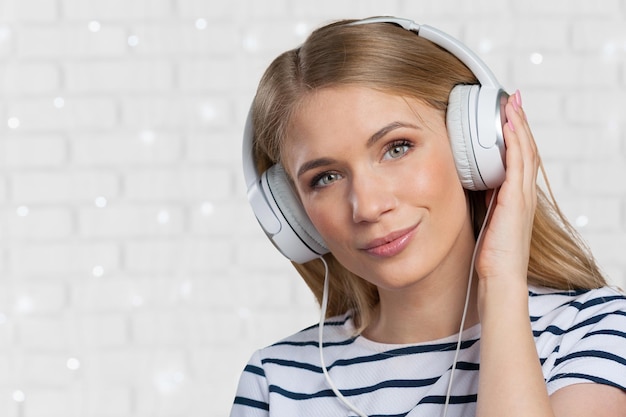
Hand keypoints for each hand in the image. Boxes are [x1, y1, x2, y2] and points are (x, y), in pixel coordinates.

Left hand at [475, 90, 539, 286]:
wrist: (499, 279)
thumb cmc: (491, 256)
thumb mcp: (485, 220)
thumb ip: (482, 201)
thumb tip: (467, 185)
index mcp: (515, 198)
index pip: (519, 159)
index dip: (515, 136)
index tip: (506, 115)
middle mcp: (524, 194)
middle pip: (526, 149)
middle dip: (519, 123)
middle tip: (513, 99)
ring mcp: (523, 196)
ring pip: (525, 151)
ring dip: (518, 125)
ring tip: (511, 103)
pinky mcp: (517, 201)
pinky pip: (518, 164)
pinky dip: (515, 142)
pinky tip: (508, 125)